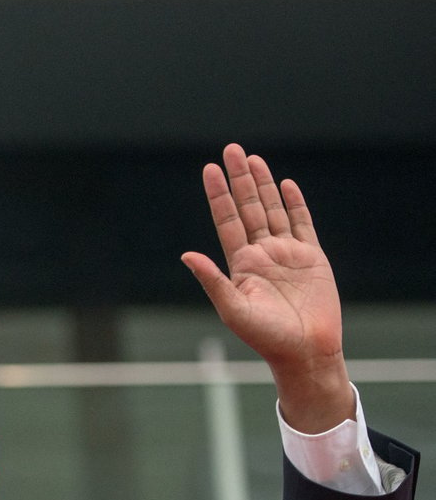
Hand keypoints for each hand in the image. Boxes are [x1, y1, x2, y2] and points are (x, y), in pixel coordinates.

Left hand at [182, 144, 353, 432]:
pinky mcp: (312, 257)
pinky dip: (295, 203)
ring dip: (263, 184)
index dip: (218, 195)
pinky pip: (302, 223)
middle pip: (248, 207)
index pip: (226, 220)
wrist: (305, 350)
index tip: (209, 169)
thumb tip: (186, 255)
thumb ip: (212, 281)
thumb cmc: (265, 337)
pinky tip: (285, 184)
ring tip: (252, 159)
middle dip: (239, 179)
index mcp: (240, 264)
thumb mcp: (233, 309)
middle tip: (231, 149)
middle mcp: (261, 254)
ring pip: (273, 210)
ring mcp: (287, 253)